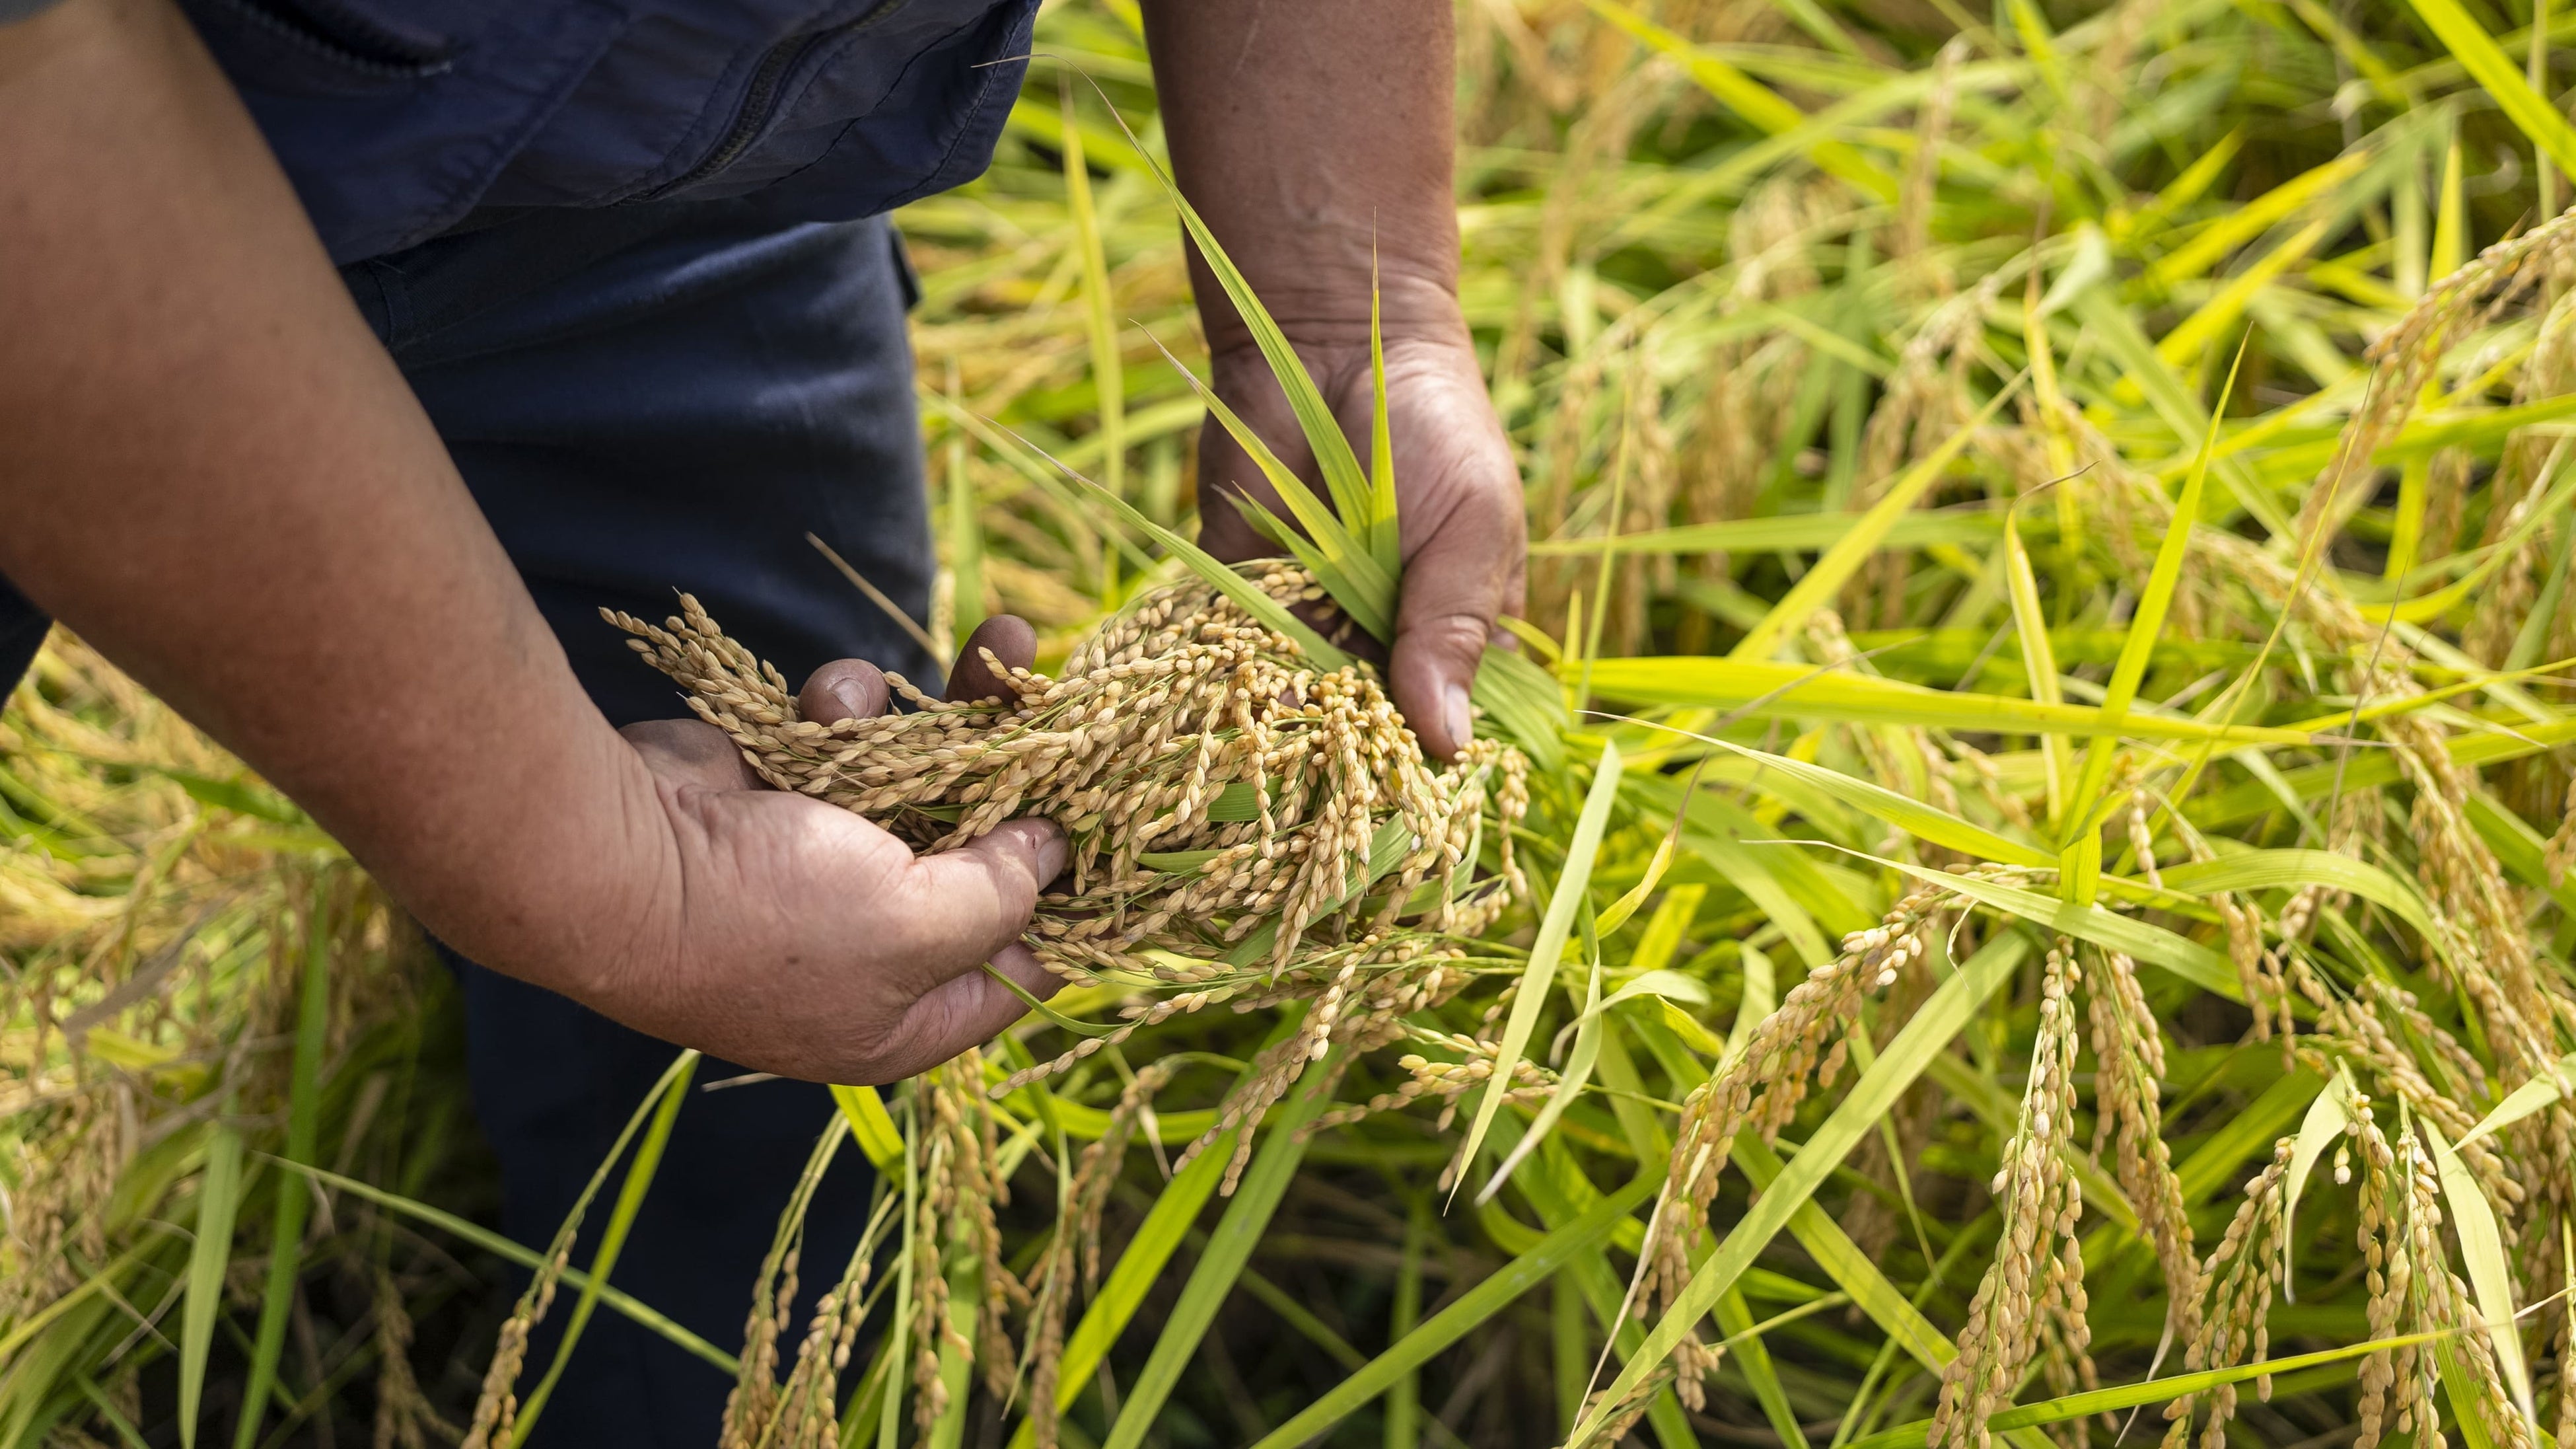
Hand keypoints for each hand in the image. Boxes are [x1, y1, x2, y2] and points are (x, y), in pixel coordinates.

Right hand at [594, 617, 1064, 1083]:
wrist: (608, 855)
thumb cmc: (764, 919)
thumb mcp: (917, 923)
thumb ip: (1001, 893)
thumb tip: (1054, 852)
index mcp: (903, 1018)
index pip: (1023, 965)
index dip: (1077, 896)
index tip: (1127, 821)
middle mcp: (866, 952)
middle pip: (981, 856)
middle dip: (1027, 770)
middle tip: (1075, 691)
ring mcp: (819, 872)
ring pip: (923, 784)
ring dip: (949, 720)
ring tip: (998, 647)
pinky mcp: (779, 801)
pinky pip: (850, 749)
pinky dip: (849, 716)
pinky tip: (835, 702)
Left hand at [1195, 317, 1524, 760]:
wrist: (1332, 343)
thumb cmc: (1433, 430)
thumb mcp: (1472, 528)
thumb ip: (1454, 630)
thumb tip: (1448, 744)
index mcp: (1456, 636)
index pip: (1449, 726)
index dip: (1431, 766)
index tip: (1415, 800)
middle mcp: (1382, 647)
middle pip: (1367, 733)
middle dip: (1349, 758)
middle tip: (1336, 783)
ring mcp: (1310, 627)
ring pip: (1297, 710)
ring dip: (1285, 733)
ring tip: (1281, 752)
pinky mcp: (1239, 602)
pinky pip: (1231, 663)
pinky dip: (1228, 691)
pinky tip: (1226, 711)